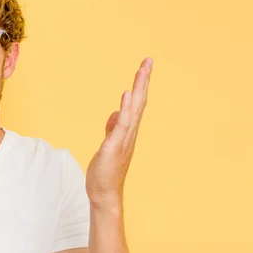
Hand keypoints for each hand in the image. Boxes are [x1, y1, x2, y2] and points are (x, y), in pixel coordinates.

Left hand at [85, 58, 152, 208]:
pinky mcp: (114, 146)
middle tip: (148, 60)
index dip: (140, 85)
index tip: (144, 67)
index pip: (136, 104)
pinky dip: (125, 109)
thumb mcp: (108, 144)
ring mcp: (123, 139)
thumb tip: (117, 114)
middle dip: (143, 81)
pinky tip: (126, 94)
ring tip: (142, 70)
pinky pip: (121, 125)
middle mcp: (129, 133)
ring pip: (133, 110)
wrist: (103, 192)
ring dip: (137, 89)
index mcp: (128, 131)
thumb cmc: (106, 170)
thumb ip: (113, 128)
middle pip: (139, 102)